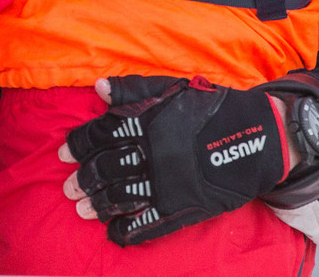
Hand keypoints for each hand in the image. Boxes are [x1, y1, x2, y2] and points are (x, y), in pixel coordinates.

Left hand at [57, 75, 291, 246]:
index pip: (101, 134)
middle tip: (68, 187)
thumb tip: (97, 88)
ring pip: (122, 196)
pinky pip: (149, 223)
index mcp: (147, 123)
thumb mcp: (171, 89)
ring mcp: (167, 183)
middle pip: (106, 169)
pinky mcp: (183, 206)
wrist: (256, 137)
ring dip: (98, 204)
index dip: (78, 144)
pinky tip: (113, 231)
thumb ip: (133, 90)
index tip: (62, 153)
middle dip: (83, 179)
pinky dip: (128, 229)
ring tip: (83, 209)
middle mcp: (152, 154)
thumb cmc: (209, 109)